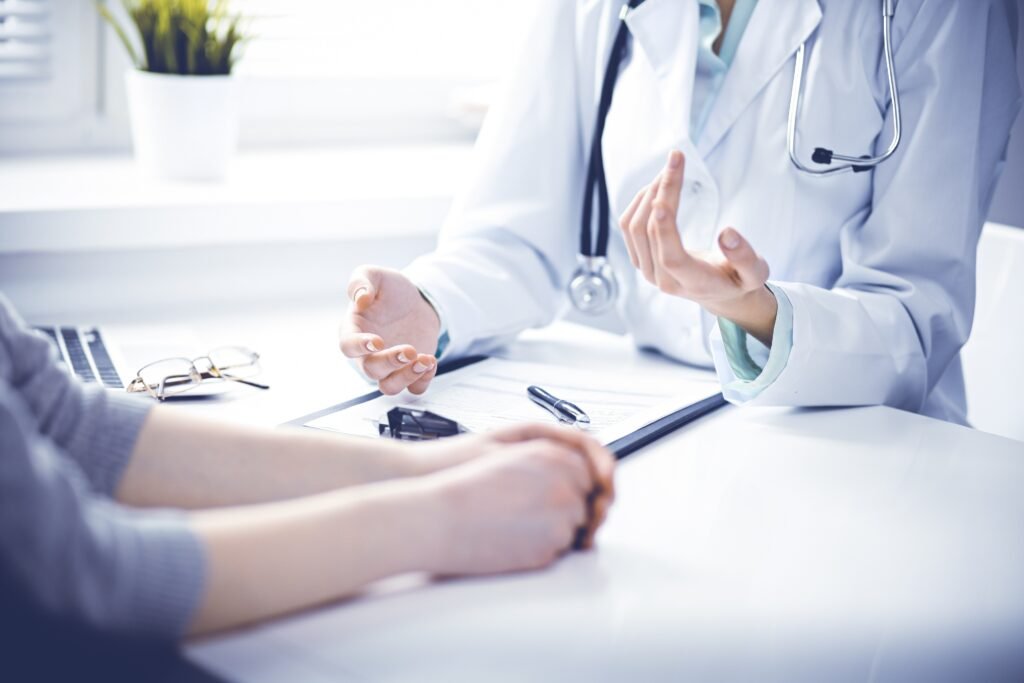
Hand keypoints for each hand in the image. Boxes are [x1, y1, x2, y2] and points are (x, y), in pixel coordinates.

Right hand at [340, 266, 441, 394]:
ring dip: (406, 377)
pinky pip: (413, 388)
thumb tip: (359, 299)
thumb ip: (361, 282)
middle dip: (390, 363)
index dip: (360, 347)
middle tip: (409, 350)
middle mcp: (368, 354)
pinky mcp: (409, 372)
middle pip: (371, 370)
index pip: (348, 346)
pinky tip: (430, 362)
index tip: (377, 341)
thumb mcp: (375, 275)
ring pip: (389, 386)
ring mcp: (389, 366)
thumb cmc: (389, 291)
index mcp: (354, 330)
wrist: (416, 302)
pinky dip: (423, 381)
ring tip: (425, 360)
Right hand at [419, 425, 615, 574]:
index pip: (588, 475)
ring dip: (553, 530)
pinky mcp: (550, 550)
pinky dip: (540, 548)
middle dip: (563, 510)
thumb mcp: (513, 456)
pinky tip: (512, 538)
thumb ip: (550, 463)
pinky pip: (557, 552)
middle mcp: (564, 486)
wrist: (440, 518)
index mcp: (555, 458)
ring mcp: (560, 520)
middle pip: (584, 504)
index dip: (571, 487)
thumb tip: (573, 479)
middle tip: (528, 511)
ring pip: (573, 530)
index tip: (555, 494)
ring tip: (516, 524)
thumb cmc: (466, 488)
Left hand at [619, 150, 777, 345]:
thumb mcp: (755, 273)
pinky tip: (658, 186)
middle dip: (662, 191)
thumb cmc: (739, 279)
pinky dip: (640, 201)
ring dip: (650, 192)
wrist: (719, 293)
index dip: (664, 230)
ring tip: (671, 169)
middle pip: (649, 232)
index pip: (671, 257)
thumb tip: (728, 233)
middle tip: (678, 158)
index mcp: (693, 282)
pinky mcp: (639, 259)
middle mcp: (663, 279)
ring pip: (634, 227)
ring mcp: (646, 270)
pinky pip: (628, 227)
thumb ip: (745, 257)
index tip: (661, 199)